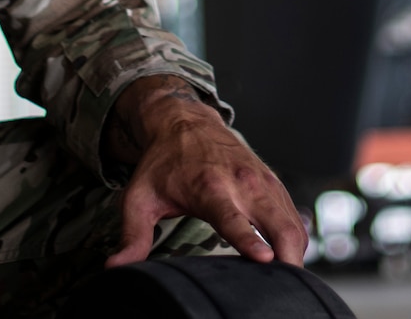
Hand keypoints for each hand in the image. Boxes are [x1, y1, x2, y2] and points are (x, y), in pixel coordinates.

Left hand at [103, 75, 308, 268]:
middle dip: (288, 258)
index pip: (233, 219)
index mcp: (209, 188)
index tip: (265, 259)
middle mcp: (242, 183)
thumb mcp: (139, 197)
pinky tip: (289, 259)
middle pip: (277, 224)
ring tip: (291, 282)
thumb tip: (114, 268)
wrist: (187, 122)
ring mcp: (263, 182)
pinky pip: (294, 217)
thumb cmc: (163, 164)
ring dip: (296, 253)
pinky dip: (295, 240)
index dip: (250, 240)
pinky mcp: (274, 183)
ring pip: (292, 222)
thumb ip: (132, 236)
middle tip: (287, 288)